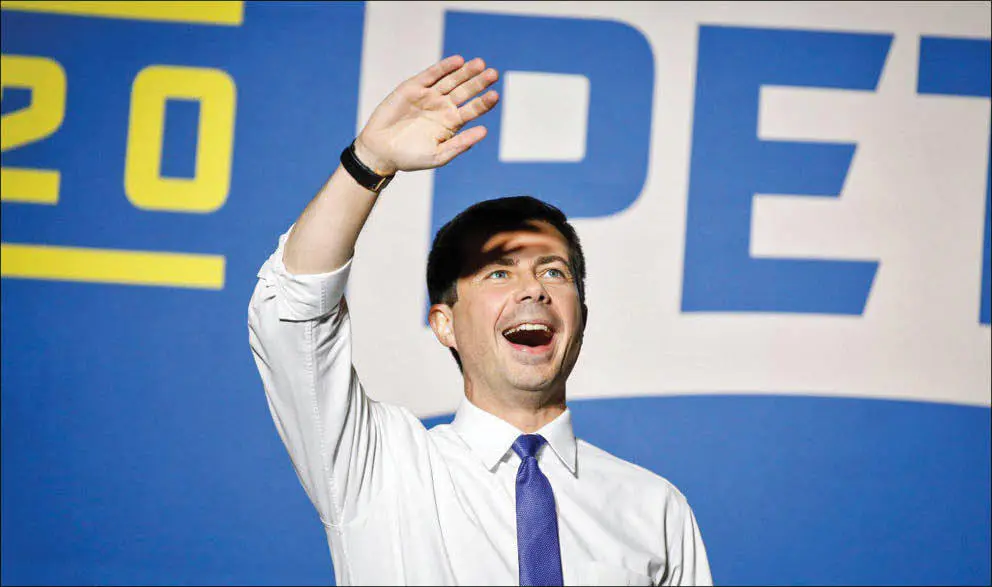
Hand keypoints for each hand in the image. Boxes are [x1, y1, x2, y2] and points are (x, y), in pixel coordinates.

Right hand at [353, 55, 499, 175]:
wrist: (380, 151)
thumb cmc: (410, 157)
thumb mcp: (438, 155)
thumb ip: (460, 144)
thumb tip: (484, 131)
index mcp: (452, 123)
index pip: (473, 109)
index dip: (484, 102)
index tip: (495, 96)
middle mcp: (443, 107)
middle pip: (466, 91)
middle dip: (479, 82)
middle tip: (493, 74)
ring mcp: (429, 96)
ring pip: (451, 80)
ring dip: (465, 72)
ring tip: (480, 64)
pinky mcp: (413, 87)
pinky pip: (431, 75)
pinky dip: (444, 67)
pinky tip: (458, 61)